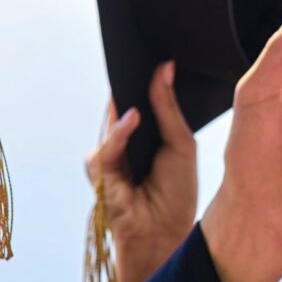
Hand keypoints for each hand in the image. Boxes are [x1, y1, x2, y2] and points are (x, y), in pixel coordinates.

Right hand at [85, 61, 198, 281]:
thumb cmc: (175, 192)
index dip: (142, 76)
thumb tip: (164, 67)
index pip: (139, 98)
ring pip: (112, 121)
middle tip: (138, 50)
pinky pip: (108, 146)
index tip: (151, 48)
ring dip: (124, 102)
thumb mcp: (180, 143)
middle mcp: (124, 142)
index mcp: (145, 134)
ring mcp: (110, 156)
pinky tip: (132, 118)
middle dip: (129, 81)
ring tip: (136, 74)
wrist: (165, 233)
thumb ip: (167, 107)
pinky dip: (119, 133)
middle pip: (122, 104)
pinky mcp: (101, 172)